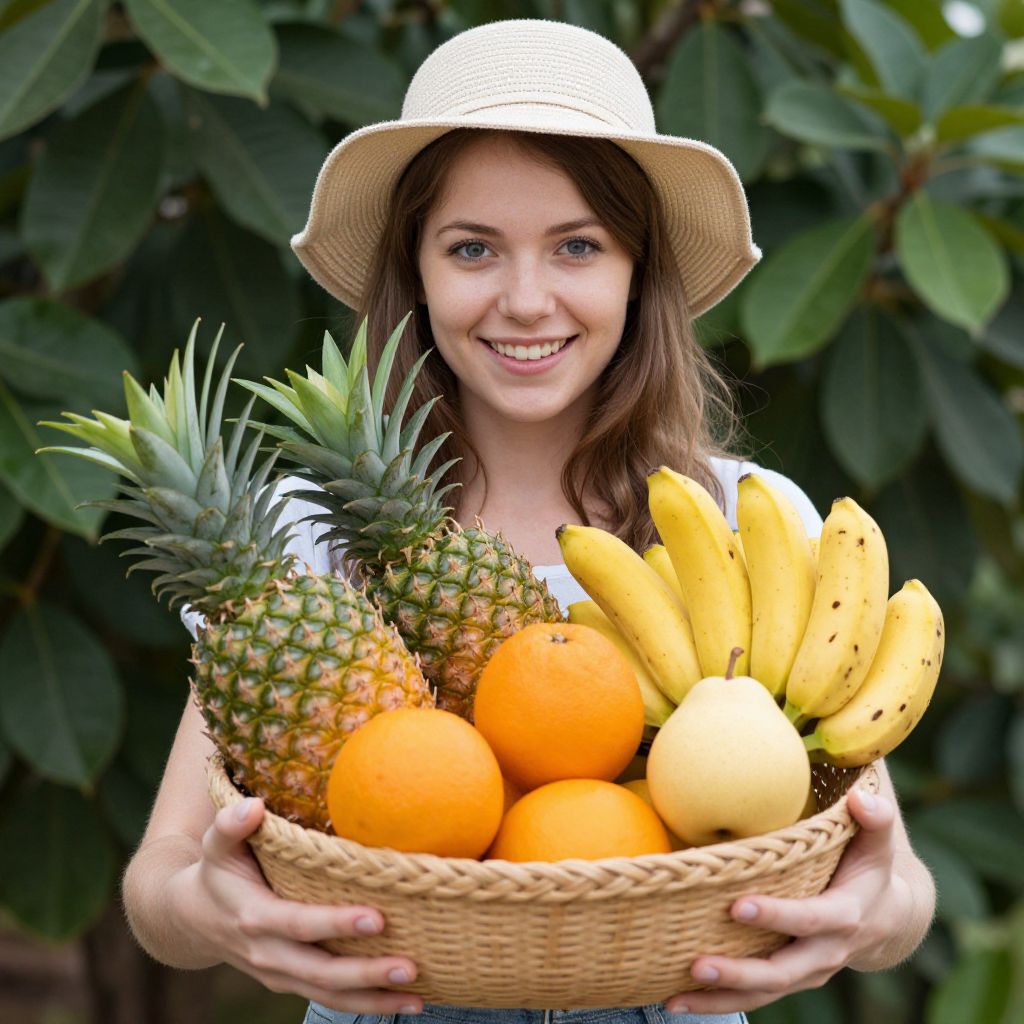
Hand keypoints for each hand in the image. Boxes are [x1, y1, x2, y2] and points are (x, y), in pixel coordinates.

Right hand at [169, 797, 423, 1014]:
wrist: (191, 919)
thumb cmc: (216, 870)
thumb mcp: (215, 845)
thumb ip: (230, 824)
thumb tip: (253, 805)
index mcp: (253, 917)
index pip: (299, 924)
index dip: (336, 923)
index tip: (377, 918)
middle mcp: (267, 954)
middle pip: (320, 972)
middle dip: (366, 973)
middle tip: (411, 966)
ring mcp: (280, 974)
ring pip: (328, 995)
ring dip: (374, 999)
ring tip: (418, 998)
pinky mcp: (291, 982)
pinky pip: (330, 999)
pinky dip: (367, 1004)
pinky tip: (407, 1002)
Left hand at [664, 787, 910, 1014]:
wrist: (888, 916)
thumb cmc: (871, 865)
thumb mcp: (879, 841)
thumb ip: (876, 818)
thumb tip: (860, 798)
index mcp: (845, 916)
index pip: (810, 919)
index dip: (777, 916)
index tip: (738, 906)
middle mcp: (825, 952)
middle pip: (782, 971)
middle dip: (740, 972)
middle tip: (697, 964)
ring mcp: (806, 971)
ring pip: (763, 993)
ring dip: (719, 999)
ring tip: (674, 999)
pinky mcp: (789, 979)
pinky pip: (753, 997)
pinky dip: (717, 1003)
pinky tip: (674, 1000)